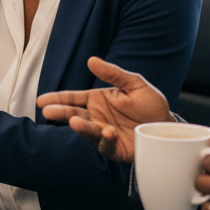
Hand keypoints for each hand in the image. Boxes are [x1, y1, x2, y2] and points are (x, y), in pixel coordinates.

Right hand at [37, 56, 171, 162]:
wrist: (167, 125)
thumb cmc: (150, 105)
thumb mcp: (134, 83)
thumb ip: (113, 73)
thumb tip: (91, 60)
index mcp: (97, 100)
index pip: (73, 99)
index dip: (57, 99)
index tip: (42, 101)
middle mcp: (97, 118)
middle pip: (74, 114)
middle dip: (61, 113)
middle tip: (48, 111)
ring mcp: (104, 134)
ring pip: (87, 130)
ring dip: (81, 127)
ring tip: (74, 121)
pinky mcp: (114, 148)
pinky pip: (106, 144)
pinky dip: (105, 138)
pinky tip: (108, 131)